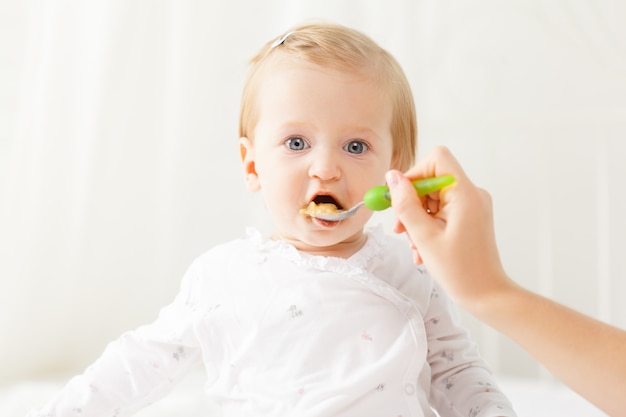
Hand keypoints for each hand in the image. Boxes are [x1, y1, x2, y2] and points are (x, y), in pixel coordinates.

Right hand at [385, 146, 510, 311]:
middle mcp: (472, 194)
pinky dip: (428, 225)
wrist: (487, 295)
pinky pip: (441, 211)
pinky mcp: (469, 216)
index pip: (437, 159)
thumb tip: (392, 177)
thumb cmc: (461, 271)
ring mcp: (472, 205)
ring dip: (417, 219)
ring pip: (433, 197)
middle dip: (411, 203)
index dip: (414, 174)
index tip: (401, 198)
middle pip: (431, 180)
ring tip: (414, 245)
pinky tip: (423, 248)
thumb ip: (406, 204)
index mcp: (465, 194)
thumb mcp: (424, 237)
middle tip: (401, 230)